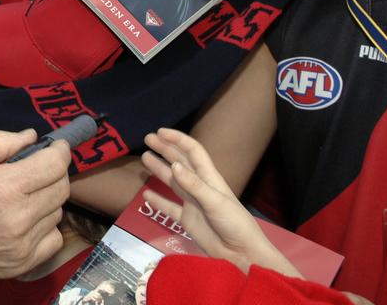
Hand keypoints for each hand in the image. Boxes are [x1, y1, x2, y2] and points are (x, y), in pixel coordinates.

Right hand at [0, 129, 69, 281]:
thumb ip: (0, 141)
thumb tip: (32, 137)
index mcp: (4, 187)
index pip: (54, 165)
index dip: (59, 151)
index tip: (56, 146)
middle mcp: (19, 218)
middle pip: (61, 189)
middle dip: (55, 172)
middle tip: (39, 168)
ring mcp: (23, 245)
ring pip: (57, 213)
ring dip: (47, 200)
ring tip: (25, 196)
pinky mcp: (22, 264)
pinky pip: (53, 240)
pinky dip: (46, 227)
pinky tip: (27, 221)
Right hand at [141, 128, 300, 277]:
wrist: (241, 254)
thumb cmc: (234, 224)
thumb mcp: (216, 202)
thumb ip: (194, 184)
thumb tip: (175, 165)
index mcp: (210, 178)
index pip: (193, 152)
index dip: (177, 139)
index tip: (160, 132)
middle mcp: (199, 187)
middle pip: (180, 162)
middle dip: (165, 149)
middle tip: (147, 139)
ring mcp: (192, 203)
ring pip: (172, 181)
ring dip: (159, 169)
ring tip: (145, 157)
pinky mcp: (187, 220)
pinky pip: (169, 207)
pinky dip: (158, 200)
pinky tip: (146, 194)